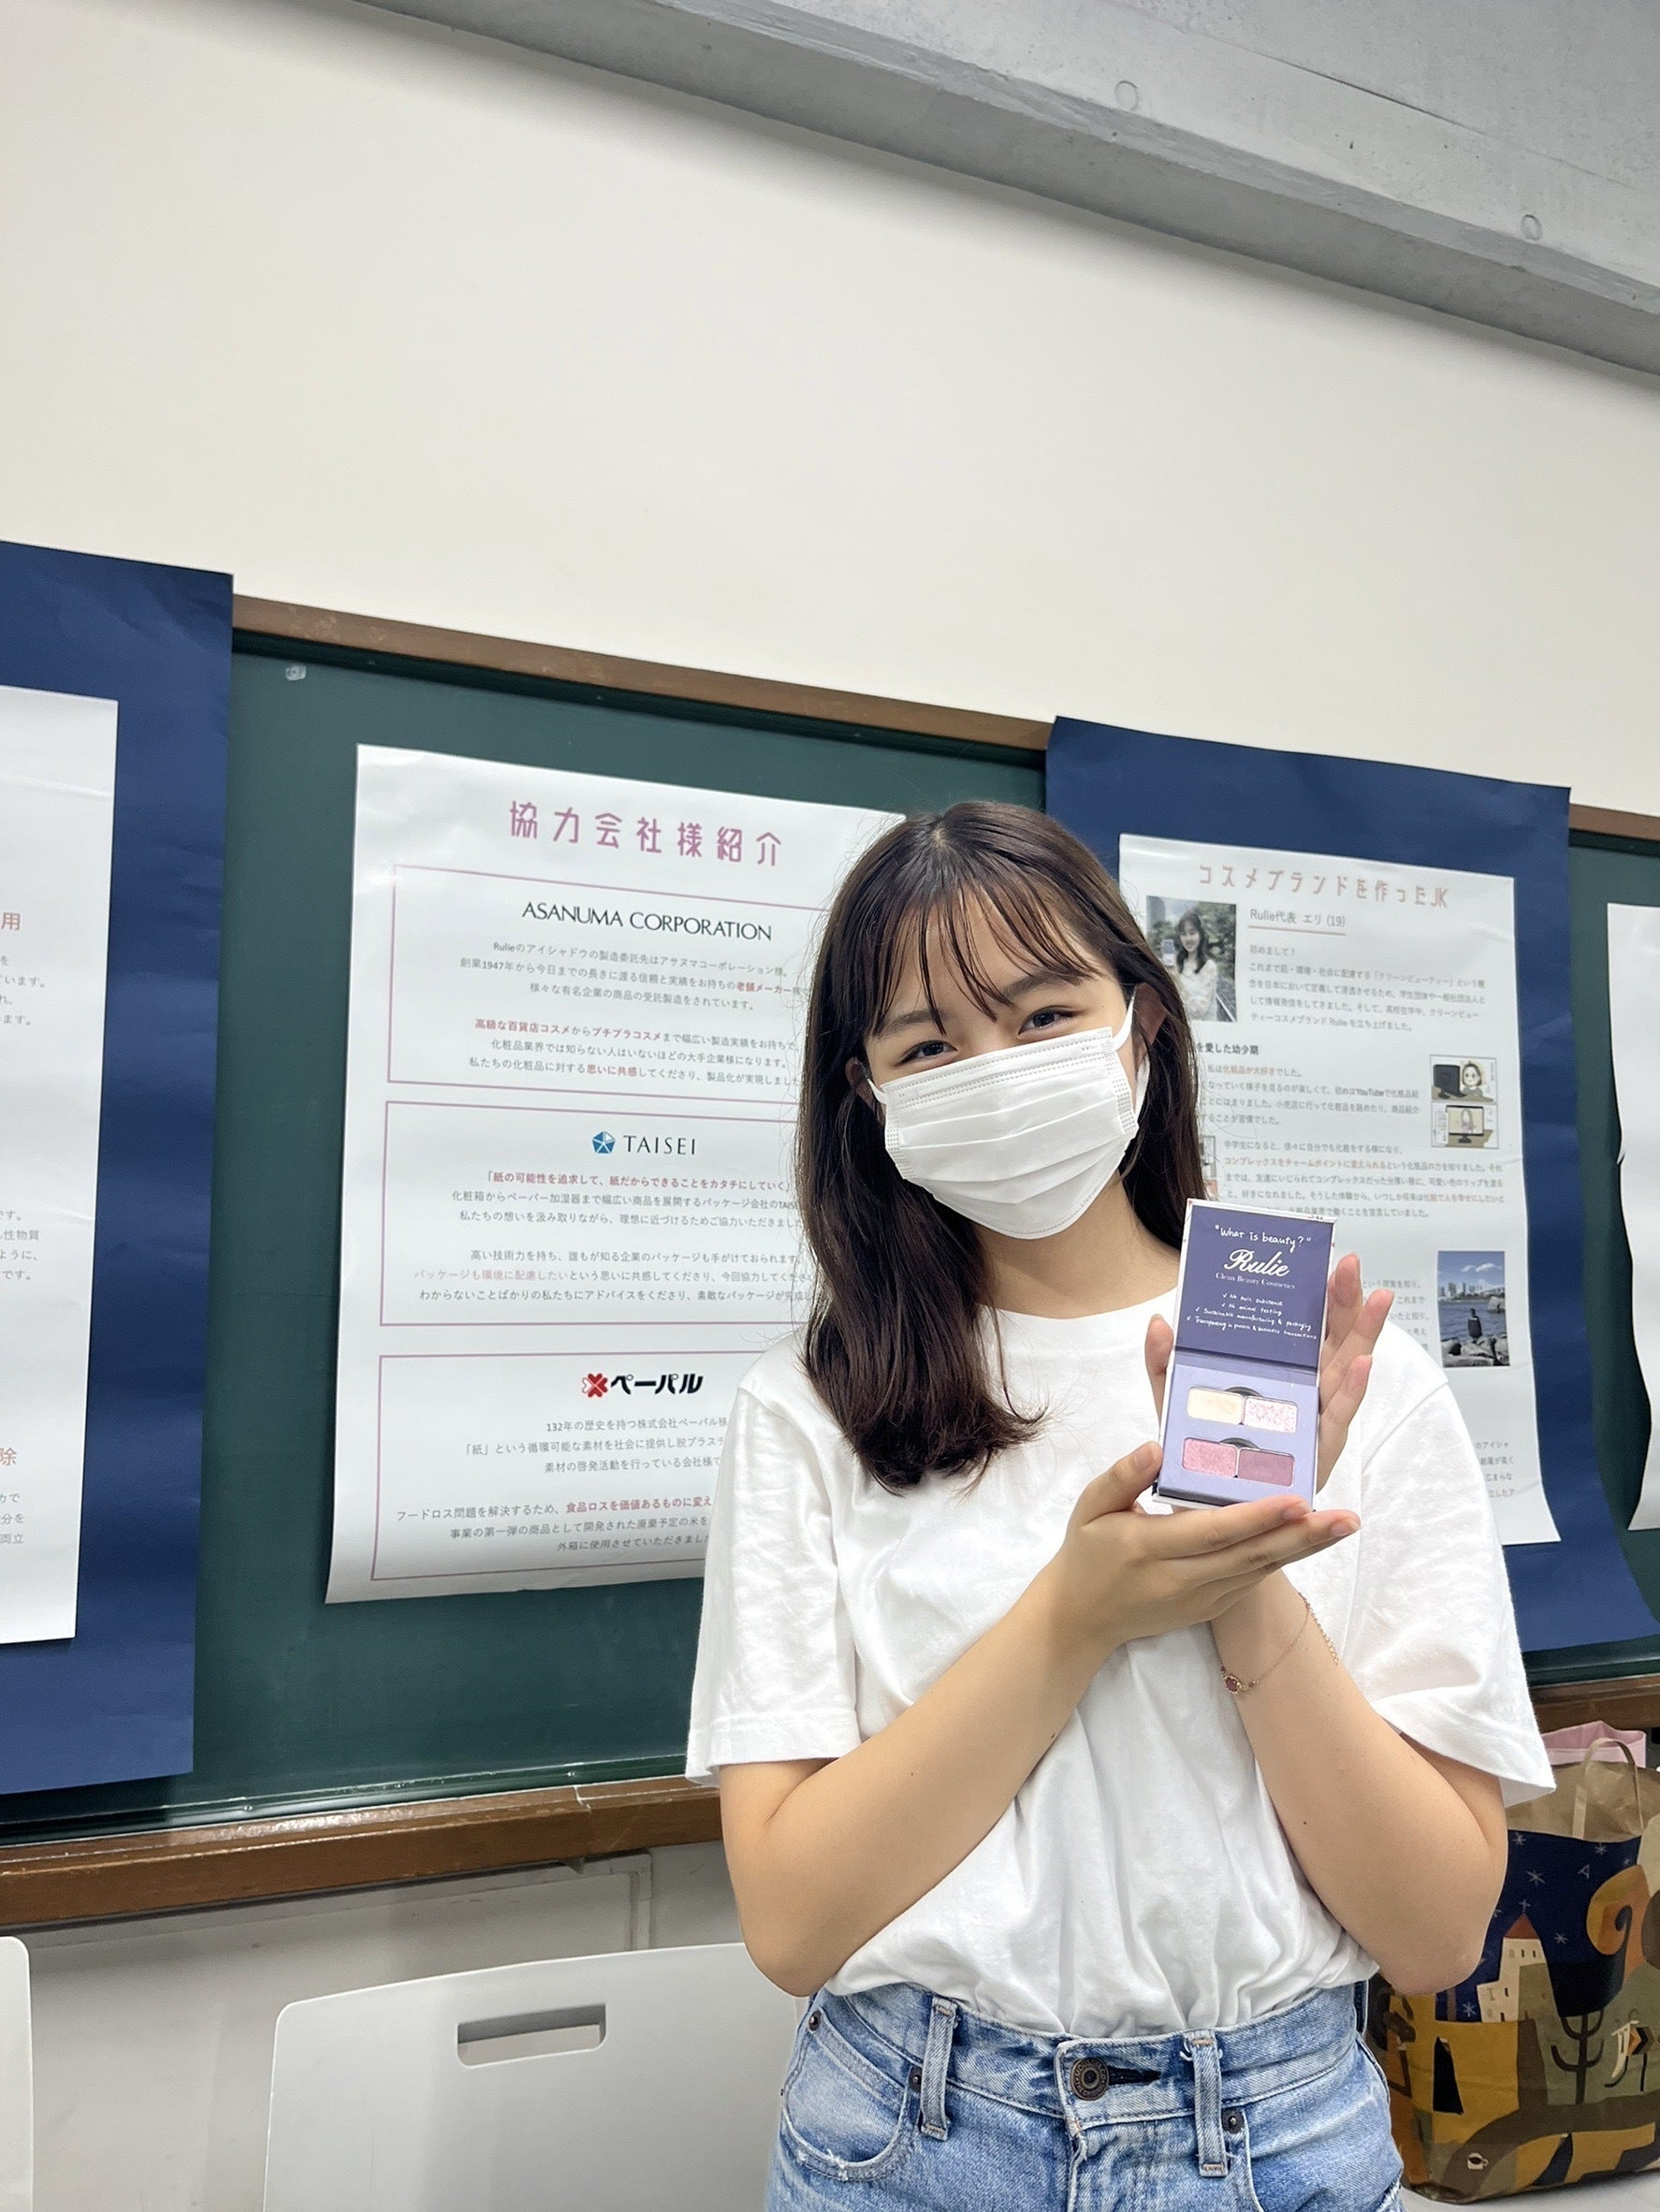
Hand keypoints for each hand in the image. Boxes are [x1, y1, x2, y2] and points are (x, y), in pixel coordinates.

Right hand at [1041, 1442, 1357, 1663]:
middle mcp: (1182, 1579)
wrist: (1082, 1617)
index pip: (1211, 1531)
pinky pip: (1253, 1579)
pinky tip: (1313, 1538)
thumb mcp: (1089, 1506)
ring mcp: (1201, 1598)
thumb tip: (1157, 1447)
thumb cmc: (1086, 1551)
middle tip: (1346, 1517)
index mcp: (1148, 1548)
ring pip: (1260, 1569)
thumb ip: (1123, 1476)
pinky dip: (1284, 1558)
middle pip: (1250, 1555)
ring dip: (1305, 1548)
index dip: (1255, 1517)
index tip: (1296, 1500)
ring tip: (1344, 1524)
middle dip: (1302, 1536)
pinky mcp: (1212, 1607)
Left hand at [1144, 1253, 1392, 1491]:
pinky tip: (1361, 1364)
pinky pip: (1337, 1415)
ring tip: (1377, 1298)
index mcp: (1281, 1371)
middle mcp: (1306, 1389)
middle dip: (1344, 1300)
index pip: (1306, 1324)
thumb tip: (1158, 1321)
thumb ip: (1164, 1363)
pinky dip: (1351, 1389)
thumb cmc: (1203, 1451)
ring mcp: (1316, 1417)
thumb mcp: (1176, 1401)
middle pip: (1333, 1337)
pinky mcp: (1317, 1449)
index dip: (1320, 1293)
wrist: (1211, 1506)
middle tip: (1349, 1264)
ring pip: (1347, 1368)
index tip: (1326, 1257)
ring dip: (1363, 1333)